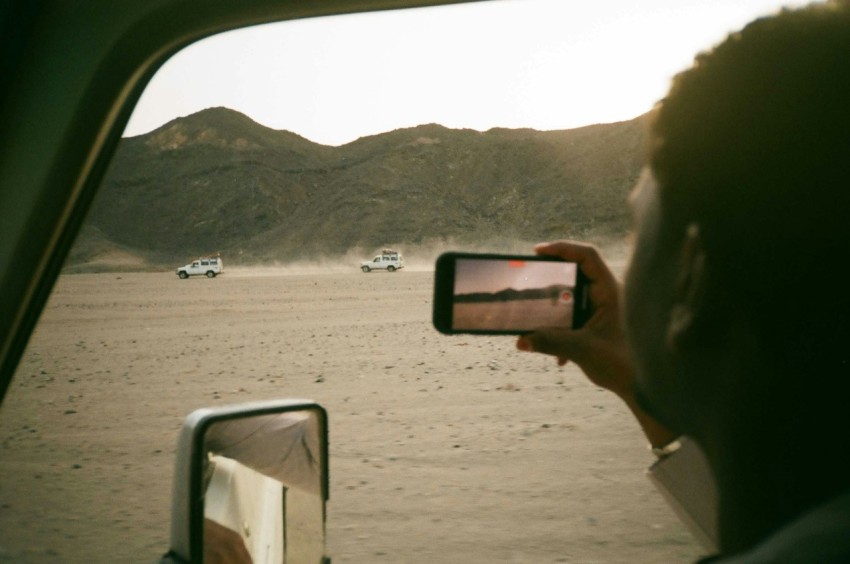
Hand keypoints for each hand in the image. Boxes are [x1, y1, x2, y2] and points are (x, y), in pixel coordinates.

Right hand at [516, 241, 633, 398]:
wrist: (644, 388)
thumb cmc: (624, 365)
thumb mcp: (582, 350)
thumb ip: (550, 342)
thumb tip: (520, 340)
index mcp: (611, 291)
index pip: (588, 256)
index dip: (563, 248)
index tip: (537, 252)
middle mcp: (608, 295)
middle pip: (577, 273)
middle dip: (552, 277)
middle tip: (530, 278)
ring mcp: (604, 309)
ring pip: (573, 297)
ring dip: (555, 310)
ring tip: (537, 319)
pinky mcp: (600, 324)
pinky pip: (575, 317)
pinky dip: (563, 330)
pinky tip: (560, 358)